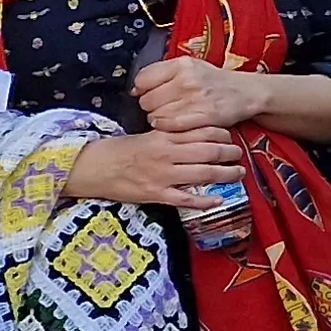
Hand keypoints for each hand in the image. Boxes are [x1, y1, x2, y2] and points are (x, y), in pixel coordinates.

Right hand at [67, 128, 243, 207]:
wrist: (91, 167)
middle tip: (239, 154)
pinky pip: (185, 199)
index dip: (221, 133)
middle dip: (230, 153)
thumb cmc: (118, 150)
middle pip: (209, 152)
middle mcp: (166, 154)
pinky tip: (218, 200)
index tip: (230, 135)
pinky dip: (204, 200)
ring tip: (238, 174)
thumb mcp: (146, 135)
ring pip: (203, 174)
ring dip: (226, 174)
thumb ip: (170, 134)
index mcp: (164, 136)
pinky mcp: (156, 194)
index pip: (201, 130)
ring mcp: (162, 175)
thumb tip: (195, 132)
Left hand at [131, 57, 267, 133]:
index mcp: (181, 64)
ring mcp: (195, 98)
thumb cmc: (215, 81)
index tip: (151, 92)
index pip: (142, 79)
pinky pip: (169, 125)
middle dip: (151, 106)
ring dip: (159, 118)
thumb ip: (163, 74)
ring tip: (171, 115)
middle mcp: (187, 79)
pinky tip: (173, 124)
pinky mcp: (203, 116)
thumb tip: (136, 90)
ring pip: (156, 115)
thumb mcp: (190, 67)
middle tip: (163, 106)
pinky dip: (167, 127)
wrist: (246, 92)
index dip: (143, 89)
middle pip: (147, 100)